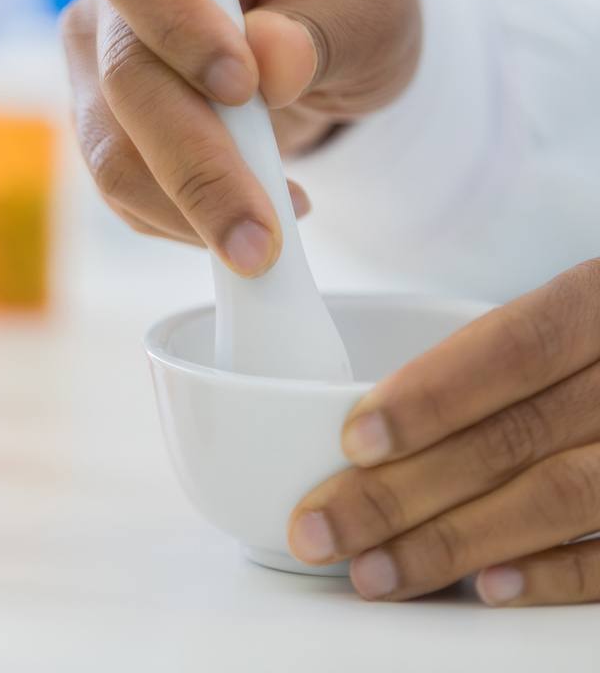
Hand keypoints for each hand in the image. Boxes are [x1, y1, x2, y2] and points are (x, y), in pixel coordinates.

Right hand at [61, 0, 419, 274]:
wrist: (319, 36)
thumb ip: (329, 25)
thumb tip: (270, 64)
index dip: (171, 21)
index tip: (242, 86)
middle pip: (124, 78)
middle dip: (195, 164)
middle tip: (261, 235)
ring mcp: (99, 66)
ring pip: (111, 152)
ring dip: (188, 212)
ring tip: (267, 241)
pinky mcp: (104, 130)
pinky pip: (124, 193)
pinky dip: (184, 225)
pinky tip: (249, 218)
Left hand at [288, 259, 599, 605]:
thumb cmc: (583, 351)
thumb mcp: (554, 314)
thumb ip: (480, 355)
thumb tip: (359, 433)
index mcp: (599, 306)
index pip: (516, 347)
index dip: (433, 396)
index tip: (354, 441)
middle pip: (514, 436)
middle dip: (401, 491)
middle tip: (320, 529)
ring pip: (559, 496)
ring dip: (452, 542)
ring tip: (373, 571)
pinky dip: (552, 574)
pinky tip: (485, 586)